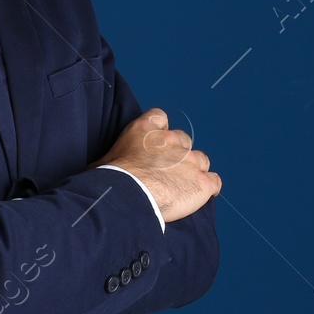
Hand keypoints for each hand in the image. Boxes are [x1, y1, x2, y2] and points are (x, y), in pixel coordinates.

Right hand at [94, 108, 219, 222]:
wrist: (130, 196)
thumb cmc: (112, 179)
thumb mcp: (104, 161)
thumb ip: (112, 158)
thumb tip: (98, 169)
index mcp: (146, 130)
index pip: (159, 117)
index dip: (160, 130)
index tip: (156, 143)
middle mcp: (171, 140)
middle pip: (183, 140)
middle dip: (178, 154)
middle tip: (167, 172)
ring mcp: (190, 160)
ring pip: (201, 160)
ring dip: (194, 171)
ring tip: (183, 186)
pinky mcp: (203, 182)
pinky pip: (214, 181)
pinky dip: (209, 188)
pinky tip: (202, 195)